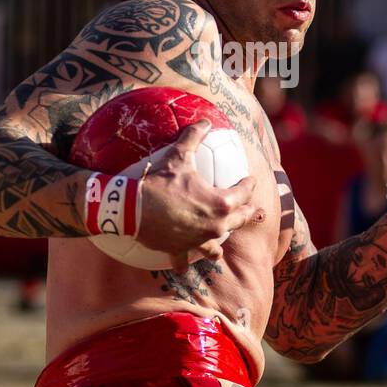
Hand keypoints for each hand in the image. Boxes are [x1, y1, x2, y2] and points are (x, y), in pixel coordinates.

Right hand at [134, 120, 259, 268]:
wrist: (133, 208)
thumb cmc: (159, 182)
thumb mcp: (178, 156)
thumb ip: (194, 137)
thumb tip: (205, 121)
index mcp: (221, 203)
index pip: (244, 193)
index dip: (249, 184)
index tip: (250, 180)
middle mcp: (215, 225)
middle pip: (239, 221)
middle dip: (247, 214)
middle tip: (252, 210)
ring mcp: (199, 240)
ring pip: (216, 248)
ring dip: (218, 245)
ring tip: (220, 245)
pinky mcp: (180, 250)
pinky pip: (185, 260)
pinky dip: (185, 262)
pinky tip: (184, 266)